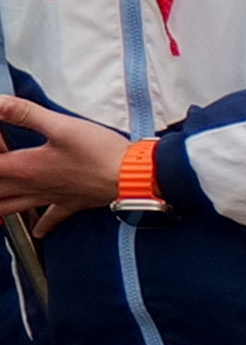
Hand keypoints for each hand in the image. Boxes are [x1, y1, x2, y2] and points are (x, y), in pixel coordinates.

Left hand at [0, 100, 123, 221]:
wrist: (132, 176)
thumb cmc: (99, 152)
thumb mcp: (61, 125)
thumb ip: (25, 113)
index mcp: (26, 167)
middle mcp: (32, 186)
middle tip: (0, 171)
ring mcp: (50, 198)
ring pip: (11, 208)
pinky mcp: (71, 203)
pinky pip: (51, 219)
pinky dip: (41, 226)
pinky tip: (36, 231)